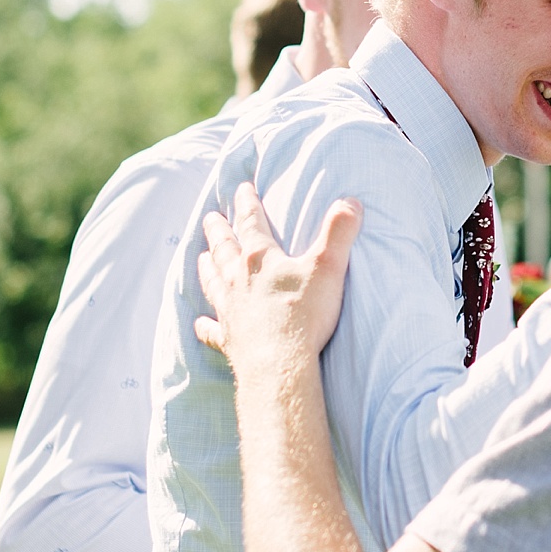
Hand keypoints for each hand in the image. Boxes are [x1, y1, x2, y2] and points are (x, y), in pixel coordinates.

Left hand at [194, 182, 363, 370]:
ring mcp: (230, 311)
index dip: (247, 203)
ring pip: (212, 283)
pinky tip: (199, 323)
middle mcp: (238, 281)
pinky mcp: (229, 339)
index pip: (251, 222)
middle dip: (218, 231)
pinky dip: (205, 325)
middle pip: (224, 249)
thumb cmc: (304, 314)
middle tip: (210, 217)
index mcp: (260, 259)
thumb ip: (339, 232)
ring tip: (200, 257)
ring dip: (207, 268)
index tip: (242, 187)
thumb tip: (351, 201)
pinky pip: (211, 330)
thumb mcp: (328, 267)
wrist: (280, 363)